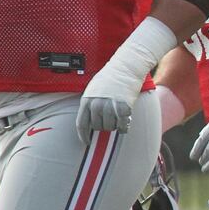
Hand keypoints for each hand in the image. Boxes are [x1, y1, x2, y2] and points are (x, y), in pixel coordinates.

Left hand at [76, 18, 176, 139]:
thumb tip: (90, 122)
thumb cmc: (110, 77)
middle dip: (103, 127)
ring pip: (110, 127)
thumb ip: (90, 104)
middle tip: (110, 121)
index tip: (86, 142)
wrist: (126, 67)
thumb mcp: (93, 89)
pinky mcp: (124, 108)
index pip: (81, 124)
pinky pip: (123, 125)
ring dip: (114, 126)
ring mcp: (110, 106)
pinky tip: (126, 123)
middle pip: (97, 127)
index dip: (83, 136)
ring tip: (118, 119)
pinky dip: (124, 127)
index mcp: (86, 100)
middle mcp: (97, 105)